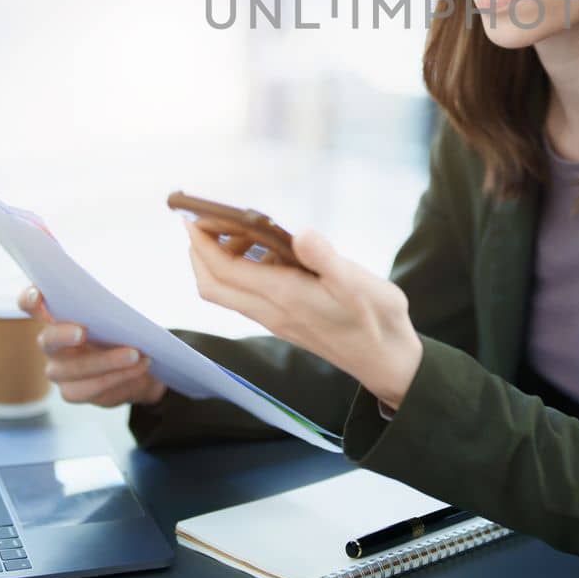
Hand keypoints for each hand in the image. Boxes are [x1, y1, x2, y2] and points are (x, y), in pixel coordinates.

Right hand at [17, 286, 166, 407]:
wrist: (139, 362)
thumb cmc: (123, 326)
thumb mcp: (119, 310)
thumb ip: (111, 303)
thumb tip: (124, 297)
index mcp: (56, 315)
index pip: (31, 304)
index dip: (29, 299)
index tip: (37, 296)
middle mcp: (51, 343)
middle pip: (48, 339)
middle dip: (62, 335)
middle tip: (83, 332)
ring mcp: (58, 369)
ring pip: (73, 369)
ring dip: (106, 361)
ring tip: (135, 353)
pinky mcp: (72, 391)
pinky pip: (92, 387)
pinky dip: (119, 376)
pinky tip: (139, 366)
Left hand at [185, 222, 423, 409]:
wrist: (386, 361)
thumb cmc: (376, 320)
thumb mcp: (359, 284)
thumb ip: (327, 259)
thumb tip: (300, 233)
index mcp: (284, 296)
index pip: (224, 270)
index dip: (202, 244)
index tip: (192, 216)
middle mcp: (271, 310)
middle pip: (213, 286)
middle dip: (199, 253)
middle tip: (205, 221)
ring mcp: (276, 318)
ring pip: (228, 292)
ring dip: (221, 261)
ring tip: (242, 231)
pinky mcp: (286, 321)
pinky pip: (248, 296)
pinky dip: (243, 271)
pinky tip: (269, 254)